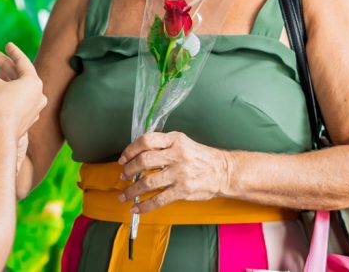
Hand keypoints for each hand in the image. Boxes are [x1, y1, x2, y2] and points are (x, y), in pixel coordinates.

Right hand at [0, 43, 45, 145]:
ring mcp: (33, 109)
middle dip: (6, 67)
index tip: (7, 45)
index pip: (24, 62)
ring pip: (19, 90)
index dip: (13, 52)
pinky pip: (17, 102)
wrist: (1, 135)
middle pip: (21, 76)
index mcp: (34, 83)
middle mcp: (37, 95)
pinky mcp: (26, 120)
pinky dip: (7, 94)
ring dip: (5, 81)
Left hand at [117, 131, 231, 212]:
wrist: (224, 172)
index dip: (130, 150)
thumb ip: (163, 145)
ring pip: (148, 182)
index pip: (146, 140)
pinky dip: (145, 205)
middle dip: (129, 170)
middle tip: (123, 176)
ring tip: (124, 195)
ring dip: (132, 190)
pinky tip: (136, 208)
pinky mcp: (183, 190)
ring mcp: (180, 173)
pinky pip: (159, 199)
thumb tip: (137, 154)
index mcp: (174, 140)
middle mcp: (176, 155)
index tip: (123, 159)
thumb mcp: (183, 142)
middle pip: (143, 161)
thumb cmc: (201, 157)